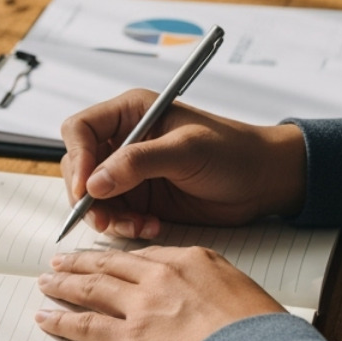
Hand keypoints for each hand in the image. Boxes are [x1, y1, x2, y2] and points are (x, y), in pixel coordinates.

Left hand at [34, 246, 283, 340]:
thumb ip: (219, 295)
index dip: (122, 260)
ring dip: (64, 284)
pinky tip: (45, 318)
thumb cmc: (262, 336)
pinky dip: (60, 321)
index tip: (109, 260)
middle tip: (63, 261)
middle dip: (83, 263)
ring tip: (46, 281)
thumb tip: (214, 312)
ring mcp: (142, 305)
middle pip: (112, 265)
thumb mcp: (246, 297)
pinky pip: (84, 325)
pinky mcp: (128, 338)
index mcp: (194, 261)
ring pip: (92, 288)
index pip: (148, 257)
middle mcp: (163, 276)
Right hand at [59, 88, 307, 237]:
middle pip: (79, 166)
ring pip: (92, 196)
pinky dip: (124, 226)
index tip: (86, 189)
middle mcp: (124, 140)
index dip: (78, 158)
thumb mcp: (187, 150)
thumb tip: (95, 182)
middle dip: (87, 195)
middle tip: (105, 217)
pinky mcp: (139, 198)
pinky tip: (150, 227)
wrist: (263, 181)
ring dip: (107, 216)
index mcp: (132, 112)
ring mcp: (129, 171)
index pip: (80, 130)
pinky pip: (113, 215)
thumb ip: (138, 162)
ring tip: (137, 225)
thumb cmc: (234, 152)